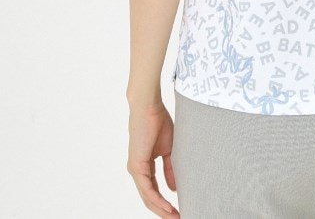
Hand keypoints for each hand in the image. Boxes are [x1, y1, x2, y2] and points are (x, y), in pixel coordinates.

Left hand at [126, 101, 179, 216]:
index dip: (165, 202)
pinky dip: (158, 200)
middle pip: (150, 198)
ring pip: (148, 197)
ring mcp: (135, 170)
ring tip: (175, 217)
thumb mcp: (168, 149)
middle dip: (163, 211)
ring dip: (161, 209)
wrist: (149, 107)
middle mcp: (138, 171)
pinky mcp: (136, 166)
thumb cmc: (158, 122)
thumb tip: (173, 188)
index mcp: (144, 166)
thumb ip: (170, 169)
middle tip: (178, 218)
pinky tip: (167, 207)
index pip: (154, 190)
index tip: (179, 210)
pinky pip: (147, 189)